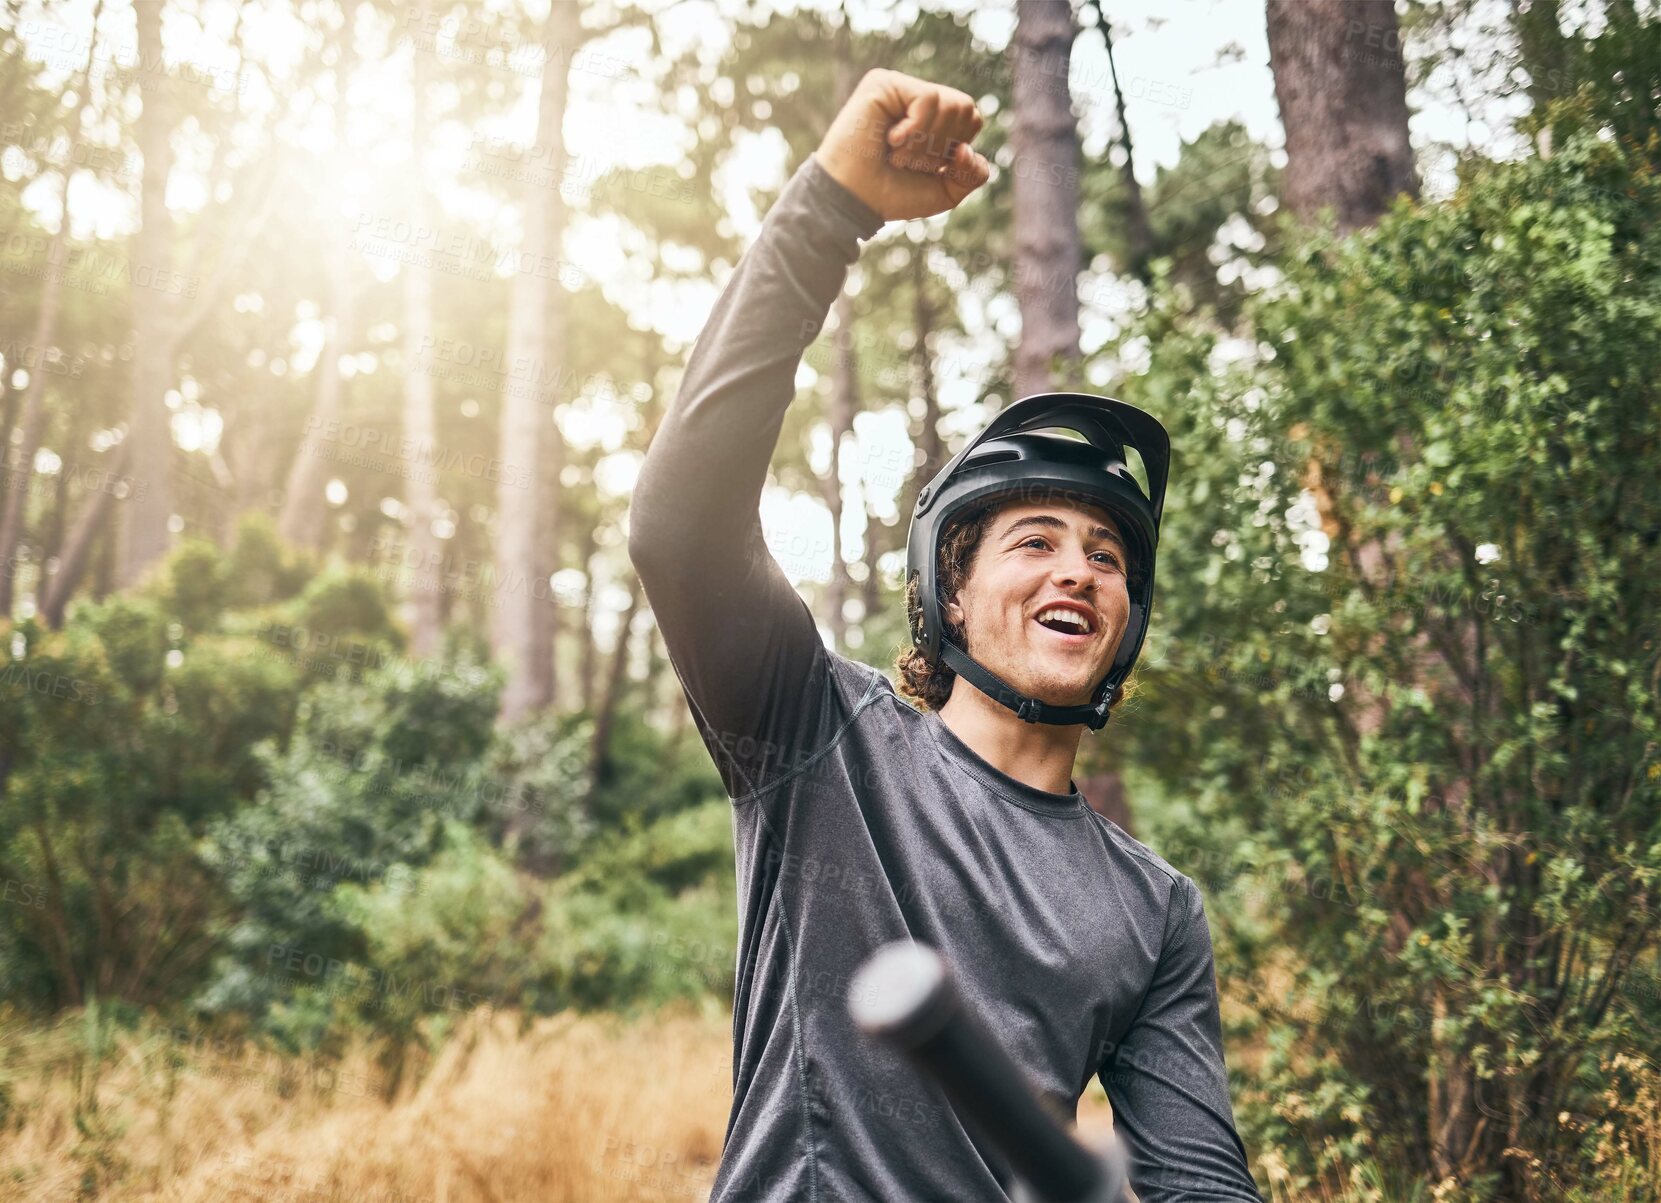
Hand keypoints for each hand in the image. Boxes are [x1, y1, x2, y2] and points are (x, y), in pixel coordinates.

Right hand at [813, 68, 991, 222]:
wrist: (855, 200)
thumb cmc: (892, 194)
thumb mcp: (945, 191)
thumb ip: (973, 174)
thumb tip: (967, 149)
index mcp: (931, 118)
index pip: (971, 118)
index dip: (957, 148)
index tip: (926, 168)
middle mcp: (915, 98)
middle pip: (965, 107)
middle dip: (942, 146)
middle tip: (908, 162)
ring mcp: (899, 88)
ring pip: (950, 103)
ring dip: (926, 143)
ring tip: (897, 155)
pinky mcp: (884, 83)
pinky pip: (928, 99)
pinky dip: (916, 130)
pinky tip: (891, 140)